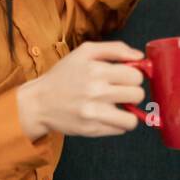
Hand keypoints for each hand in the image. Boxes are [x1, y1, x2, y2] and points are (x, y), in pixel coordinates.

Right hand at [16, 40, 145, 138]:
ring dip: (128, 112)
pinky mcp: (91, 130)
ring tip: (117, 107)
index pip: (136, 76)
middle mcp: (96, 91)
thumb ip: (115, 49)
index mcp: (97, 70)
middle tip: (119, 92)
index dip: (133, 77)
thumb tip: (140, 56)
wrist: (39, 102)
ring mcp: (94, 113)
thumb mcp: (85, 52)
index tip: (124, 79)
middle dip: (132, 93)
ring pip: (132, 118)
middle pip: (138, 95)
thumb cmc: (64, 76)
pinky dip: (117, 123)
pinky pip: (120, 130)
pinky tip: (107, 116)